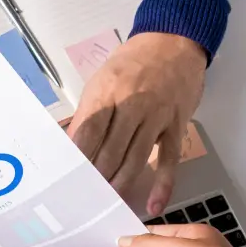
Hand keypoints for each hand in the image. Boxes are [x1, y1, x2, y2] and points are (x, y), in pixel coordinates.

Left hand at [69, 31, 208, 216]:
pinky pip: (170, 160)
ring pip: (136, 158)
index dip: (78, 158)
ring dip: (120, 184)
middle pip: (110, 149)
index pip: (88, 131)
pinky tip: (153, 204)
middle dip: (97, 177)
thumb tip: (70, 145)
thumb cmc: (132, 63)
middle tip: (86, 199)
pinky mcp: (177, 126)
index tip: (69, 178)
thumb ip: (88, 112)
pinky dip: (162, 185)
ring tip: (108, 203)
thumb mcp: (102, 79)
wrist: (173, 42)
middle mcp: (131, 104)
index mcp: (107, 91)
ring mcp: (156, 116)